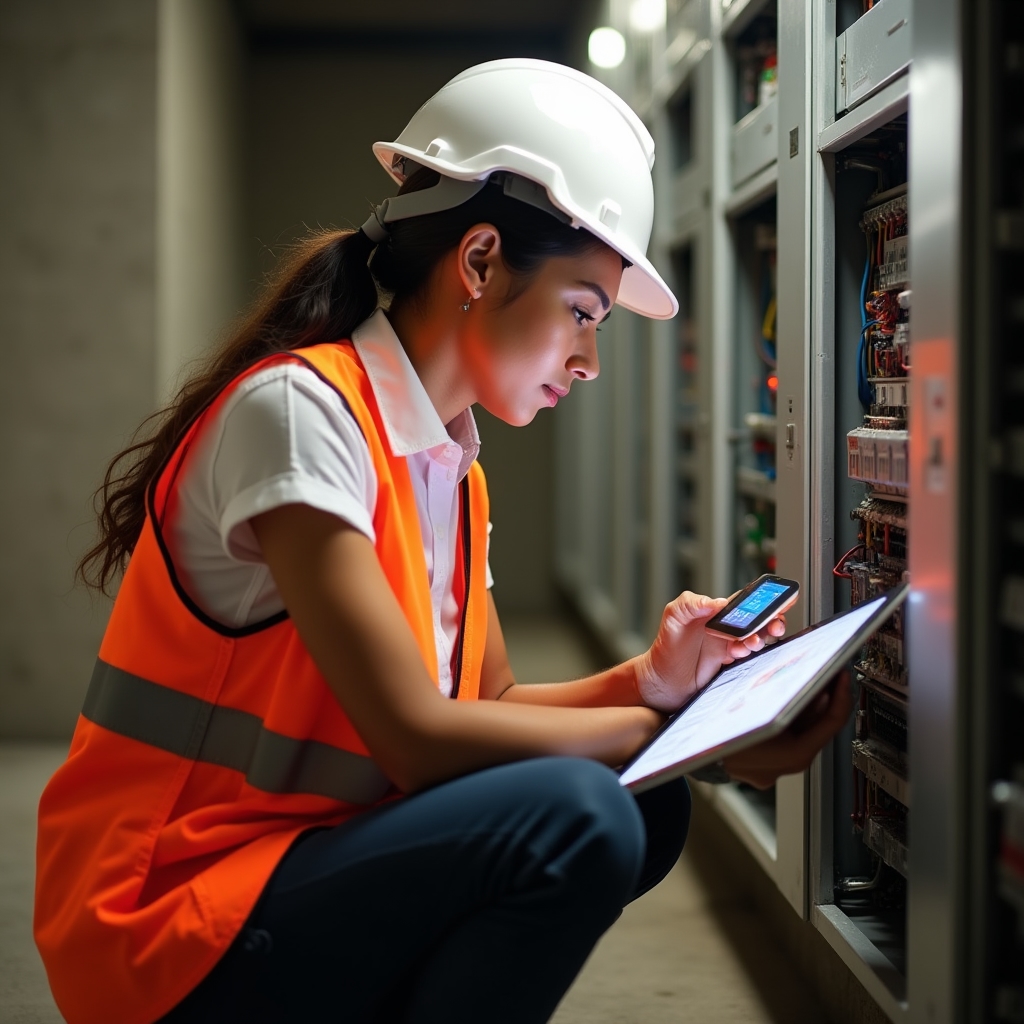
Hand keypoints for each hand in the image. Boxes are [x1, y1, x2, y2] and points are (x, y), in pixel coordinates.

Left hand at [633, 591, 786, 711]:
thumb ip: (689, 604)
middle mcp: (725, 628)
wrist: (661, 682)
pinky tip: (740, 654)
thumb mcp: (672, 618)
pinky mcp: (731, 665)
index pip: (744, 601)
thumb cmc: (665, 647)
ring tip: (752, 642)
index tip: (776, 601)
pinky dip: (750, 655)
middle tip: (774, 625)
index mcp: (715, 612)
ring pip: (756, 639)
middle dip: (771, 621)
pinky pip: (749, 658)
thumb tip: (716, 602)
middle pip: (757, 621)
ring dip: (760, 639)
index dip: (763, 599)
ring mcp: (729, 647)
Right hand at [723, 671, 852, 788]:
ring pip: (804, 733)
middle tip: (830, 674)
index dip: (841, 694)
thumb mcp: (755, 699)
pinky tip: (786, 700)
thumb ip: (786, 690)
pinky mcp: (765, 767)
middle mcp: (789, 764)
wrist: (694, 756)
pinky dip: (790, 720)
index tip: (843, 675)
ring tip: (810, 682)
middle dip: (825, 698)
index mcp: (794, 754)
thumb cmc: (720, 731)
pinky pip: (786, 740)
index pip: (832, 721)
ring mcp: (777, 769)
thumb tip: (808, 673)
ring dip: (809, 707)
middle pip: (819, 727)